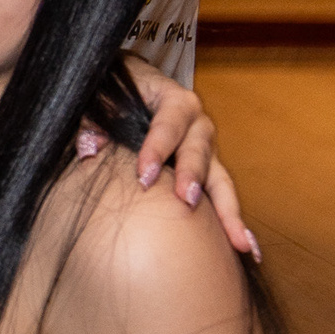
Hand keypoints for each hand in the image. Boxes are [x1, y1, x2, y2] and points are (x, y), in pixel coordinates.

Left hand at [94, 58, 255, 258]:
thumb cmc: (118, 91)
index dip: (157, 148)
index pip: (168, 123)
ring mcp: (205, 149)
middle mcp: (197, 124)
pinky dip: (232, 221)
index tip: (144, 175)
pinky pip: (221, 196)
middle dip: (193, 176)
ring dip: (228, 210)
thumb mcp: (103, 98)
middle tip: (185, 201)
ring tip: (238, 242)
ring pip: (219, 179)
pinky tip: (245, 248)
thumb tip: (89, 149)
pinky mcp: (206, 171)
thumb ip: (93, 121)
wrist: (133, 85)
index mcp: (174, 100)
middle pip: (198, 151)